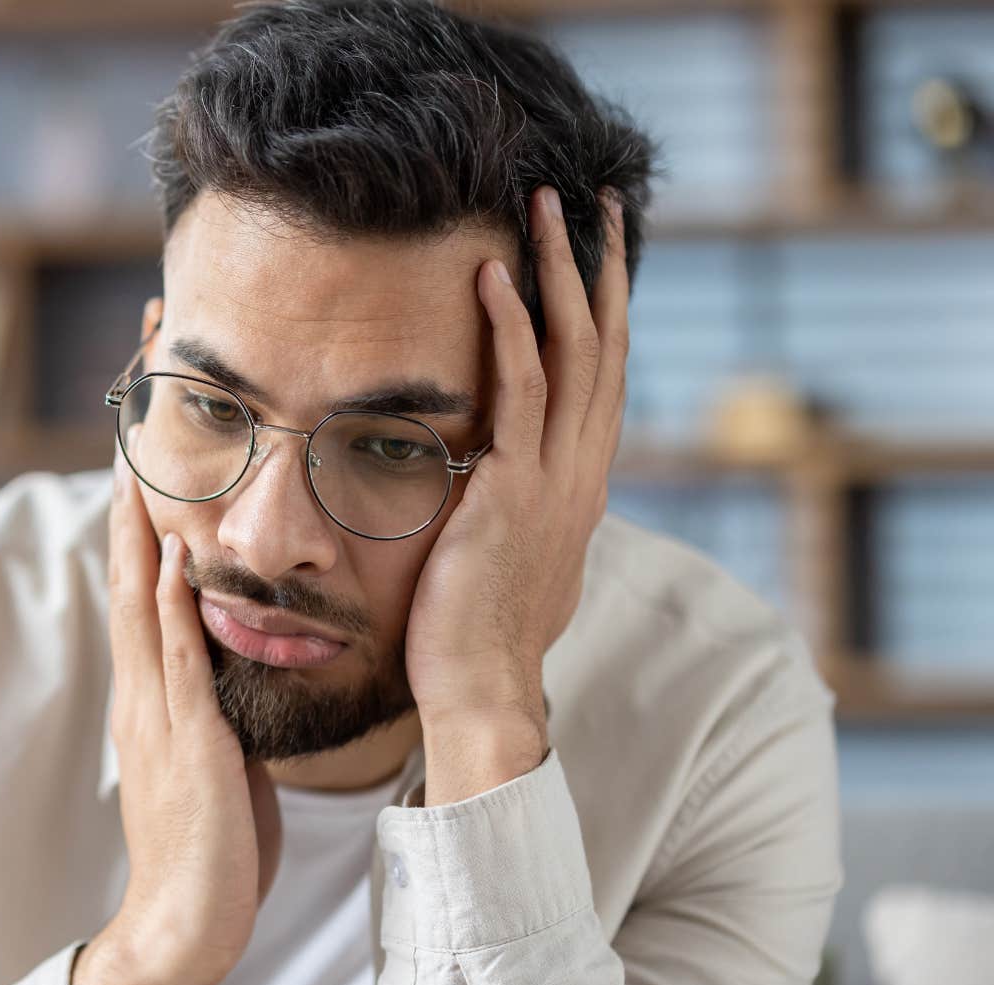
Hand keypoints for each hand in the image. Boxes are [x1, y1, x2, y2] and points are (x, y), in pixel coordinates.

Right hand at [71, 457, 283, 984]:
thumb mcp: (217, 763)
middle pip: (124, 585)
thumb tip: (240, 673)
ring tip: (136, 470)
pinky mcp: (187, 742)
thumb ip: (216, 712)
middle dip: (124, 514)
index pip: (135, 599)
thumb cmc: (209, 852)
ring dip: (137, 537)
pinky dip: (168, 606)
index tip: (138, 473)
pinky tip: (169, 559)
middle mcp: (141, 698)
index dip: (134, 535)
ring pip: (138, 608)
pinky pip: (175, 661)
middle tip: (124, 442)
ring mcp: (157, 717)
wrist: (183, 927)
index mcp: (149, 702)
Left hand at [404, 185, 630, 804]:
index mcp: (580, 485)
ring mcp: (555, 479)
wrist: (483, 690)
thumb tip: (493, 488)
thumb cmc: (479, 635)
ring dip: (557, 271)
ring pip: (573, 351)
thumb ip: (511, 512)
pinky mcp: (515, 489)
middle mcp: (582, 472)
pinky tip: (494, 276)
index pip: (601, 375)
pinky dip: (511, 328)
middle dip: (597, 264)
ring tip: (541, 205)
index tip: (594, 250)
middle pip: (604, 344)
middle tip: (589, 196)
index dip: (601, 306)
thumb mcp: (509, 560)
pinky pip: (521, 391)